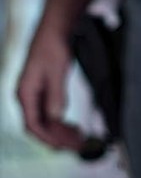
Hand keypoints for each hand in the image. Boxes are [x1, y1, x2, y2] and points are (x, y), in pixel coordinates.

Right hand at [16, 27, 82, 150]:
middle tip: (78, 145)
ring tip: (79, 138)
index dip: (49, 138)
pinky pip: (50, 113)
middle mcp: (27, 96)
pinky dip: (62, 122)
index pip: (33, 125)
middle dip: (58, 138)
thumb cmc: (53, 47)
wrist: (54, 31)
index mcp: (25, 93)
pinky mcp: (44, 92)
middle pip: (40, 126)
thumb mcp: (57, 72)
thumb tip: (56, 117)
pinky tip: (73, 126)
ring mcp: (35, 95)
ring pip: (46, 122)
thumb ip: (56, 96)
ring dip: (61, 132)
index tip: (64, 147)